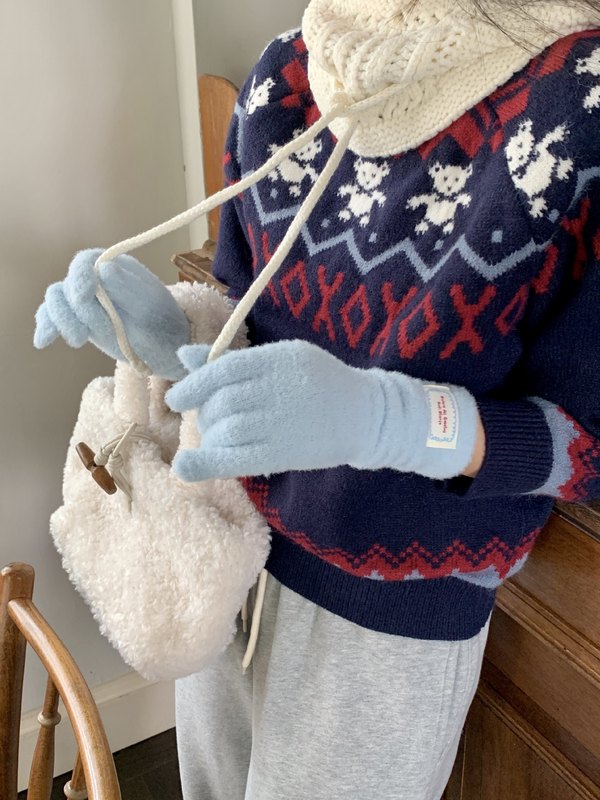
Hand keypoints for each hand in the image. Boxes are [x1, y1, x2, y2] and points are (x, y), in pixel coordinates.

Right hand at [34, 248, 190, 379]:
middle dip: (77, 310)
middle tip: (96, 332)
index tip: (84, 297)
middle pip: (68, 285)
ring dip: (61, 320)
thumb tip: (104, 268)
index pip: (86, 262)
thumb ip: (129, 288)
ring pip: (56, 300)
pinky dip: (47, 327)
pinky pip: (54, 318)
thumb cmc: (164, 323)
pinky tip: (43, 341)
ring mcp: (85, 301)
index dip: (79, 278)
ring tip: (78, 340)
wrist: (167, 347)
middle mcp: (96, 280)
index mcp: (115, 267)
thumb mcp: (152, 306)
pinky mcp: (79, 321)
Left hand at [165, 339, 478, 481]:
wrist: (367, 416)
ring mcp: (284, 422)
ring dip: (210, 435)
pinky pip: (237, 459)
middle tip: (210, 421)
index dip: (194, 384)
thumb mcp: (282, 359)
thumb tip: (183, 355)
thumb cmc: (320, 383)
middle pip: (222, 402)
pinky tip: (187, 466)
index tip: (178, 399)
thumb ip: (233, 360)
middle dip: (206, 414)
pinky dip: (206, 463)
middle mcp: (281, 387)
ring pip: (226, 429)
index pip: (224, 369)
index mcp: (280, 358)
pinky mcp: (285, 453)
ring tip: (218, 438)